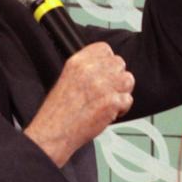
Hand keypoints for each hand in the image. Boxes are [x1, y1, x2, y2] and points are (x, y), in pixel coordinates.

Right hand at [25, 43, 134, 166]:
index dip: (108, 61)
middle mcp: (91, 71)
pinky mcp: (111, 102)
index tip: (106, 71)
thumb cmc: (57, 112)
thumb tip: (104, 68)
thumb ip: (86, 70)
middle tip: (108, 89)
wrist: (54, 132)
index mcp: (77, 62)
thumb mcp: (66, 79)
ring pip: (127, 80)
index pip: (104, 49)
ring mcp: (103, 86)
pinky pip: (127, 100)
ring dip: (122, 91)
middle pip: (119, 63)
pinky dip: (121, 109)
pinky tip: (109, 113)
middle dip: (117, 77)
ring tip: (110, 101)